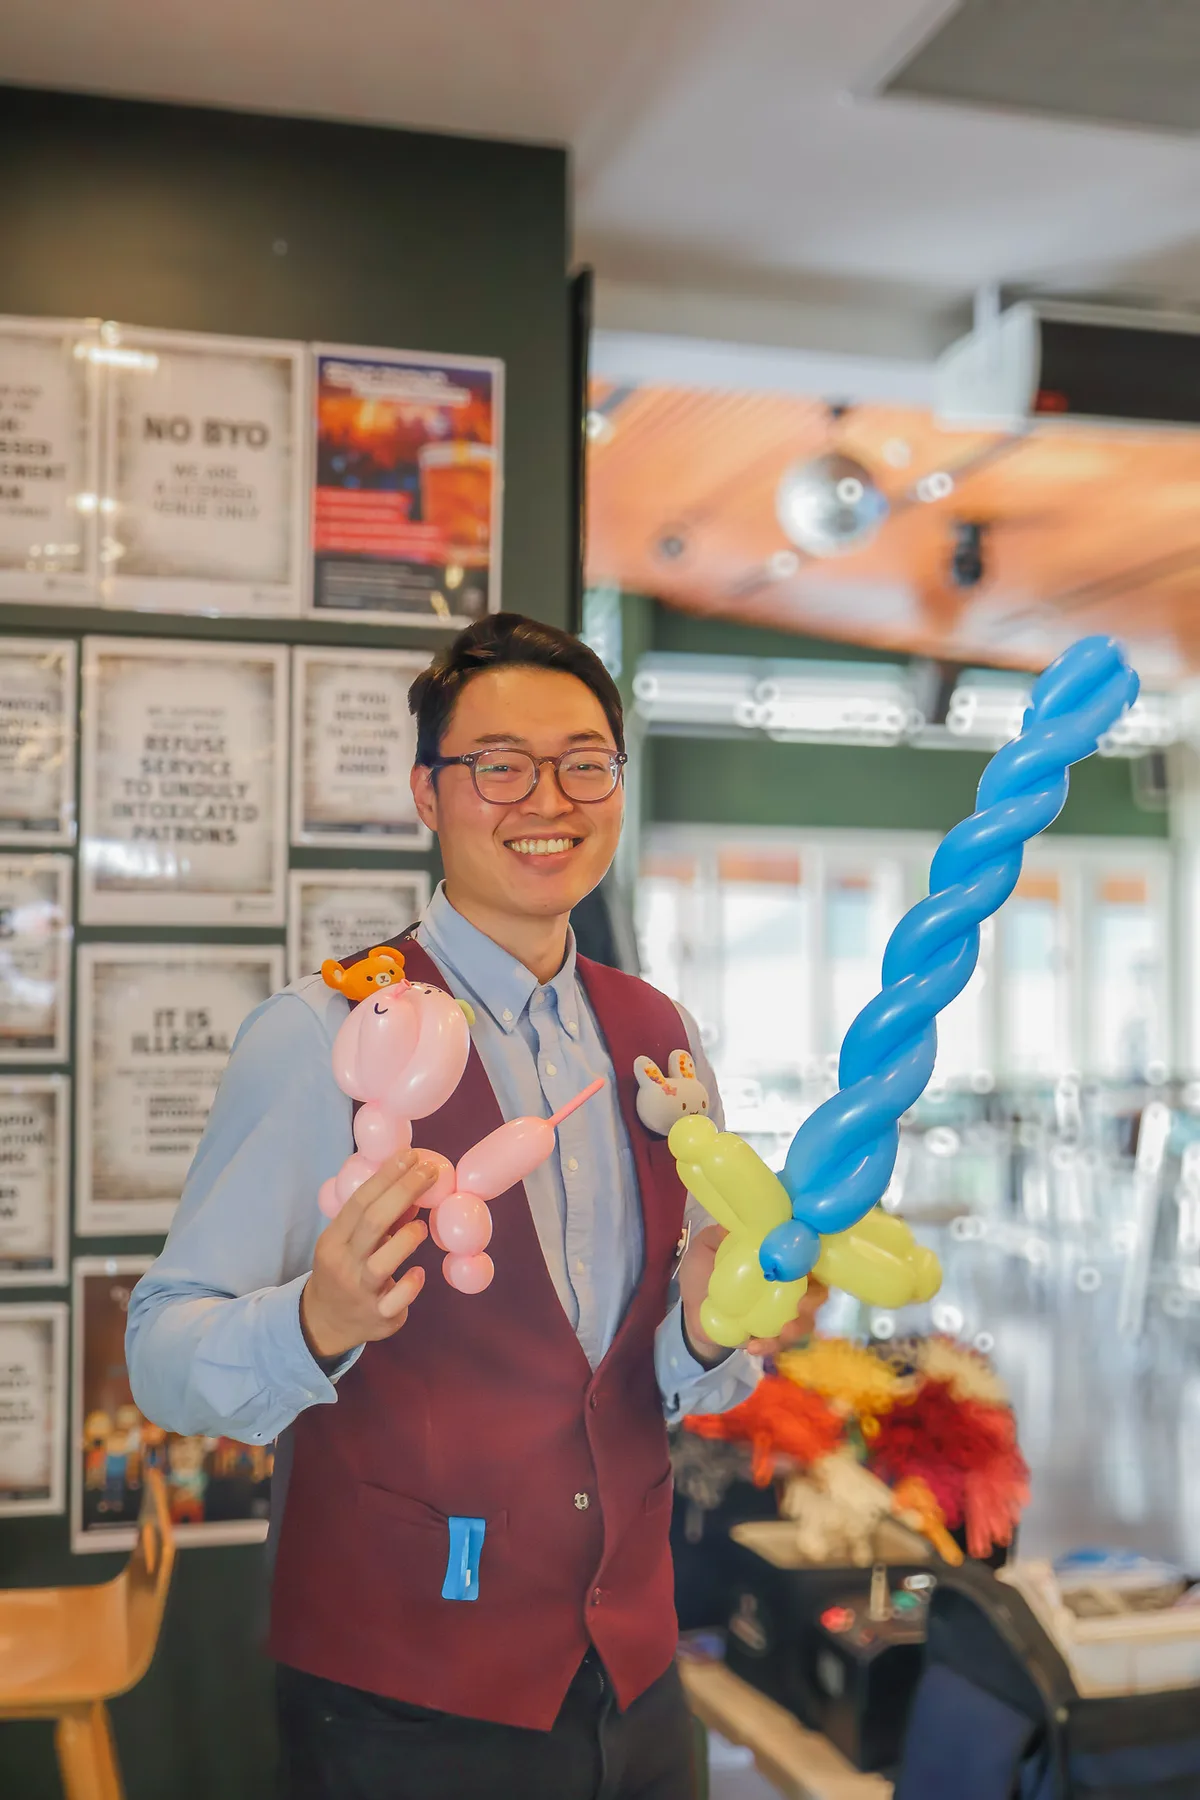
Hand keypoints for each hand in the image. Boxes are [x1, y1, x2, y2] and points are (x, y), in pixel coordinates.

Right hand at [300, 1150, 436, 1361]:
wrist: (324, 1322)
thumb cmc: (344, 1269)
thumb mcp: (348, 1242)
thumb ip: (377, 1218)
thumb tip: (413, 1185)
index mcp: (333, 1240)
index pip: (359, 1202)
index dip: (386, 1177)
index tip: (411, 1156)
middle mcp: (344, 1264)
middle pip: (373, 1223)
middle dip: (404, 1192)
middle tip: (430, 1172)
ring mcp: (360, 1292)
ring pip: (382, 1263)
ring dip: (407, 1239)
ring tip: (422, 1226)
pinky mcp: (378, 1316)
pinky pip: (396, 1300)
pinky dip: (410, 1284)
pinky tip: (419, 1273)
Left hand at [678, 1224, 828, 1364]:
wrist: (688, 1310)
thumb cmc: (703, 1272)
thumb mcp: (706, 1247)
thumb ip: (718, 1234)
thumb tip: (733, 1223)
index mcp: (777, 1259)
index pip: (808, 1256)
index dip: (817, 1258)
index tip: (811, 1263)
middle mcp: (787, 1286)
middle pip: (817, 1291)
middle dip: (816, 1299)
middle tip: (802, 1304)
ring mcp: (781, 1313)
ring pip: (805, 1321)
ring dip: (799, 1327)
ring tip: (784, 1331)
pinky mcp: (770, 1336)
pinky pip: (778, 1343)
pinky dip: (769, 1345)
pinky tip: (752, 1346)